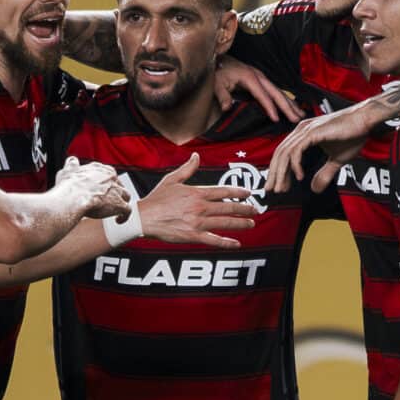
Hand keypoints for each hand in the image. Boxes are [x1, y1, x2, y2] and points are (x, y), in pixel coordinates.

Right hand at [58, 158, 130, 218]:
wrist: (73, 198)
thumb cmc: (70, 186)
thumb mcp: (68, 171)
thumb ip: (72, 165)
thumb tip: (72, 161)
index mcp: (100, 169)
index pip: (108, 174)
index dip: (106, 183)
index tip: (101, 189)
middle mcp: (111, 178)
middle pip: (118, 185)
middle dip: (115, 192)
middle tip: (107, 201)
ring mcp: (117, 191)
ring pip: (126, 196)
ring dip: (122, 203)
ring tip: (115, 211)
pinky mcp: (119, 204)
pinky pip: (127, 211)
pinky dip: (124, 216)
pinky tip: (118, 221)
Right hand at [136, 153, 258, 248]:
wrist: (144, 218)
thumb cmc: (156, 199)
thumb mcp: (172, 179)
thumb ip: (188, 169)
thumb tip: (196, 156)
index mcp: (197, 193)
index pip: (224, 192)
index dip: (238, 192)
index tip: (248, 194)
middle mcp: (200, 207)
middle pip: (229, 207)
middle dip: (245, 209)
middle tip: (255, 210)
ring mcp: (198, 223)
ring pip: (225, 222)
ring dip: (241, 223)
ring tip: (251, 224)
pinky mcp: (193, 236)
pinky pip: (213, 240)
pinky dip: (226, 242)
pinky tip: (236, 243)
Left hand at [213, 55, 303, 124]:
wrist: (219, 59)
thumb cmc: (218, 71)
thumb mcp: (217, 83)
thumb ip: (223, 96)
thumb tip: (227, 108)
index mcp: (250, 78)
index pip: (263, 95)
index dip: (269, 107)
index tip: (276, 119)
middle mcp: (260, 77)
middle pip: (277, 93)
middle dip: (288, 106)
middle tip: (297, 119)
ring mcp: (262, 77)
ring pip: (279, 91)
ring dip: (291, 103)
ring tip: (301, 115)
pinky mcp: (261, 80)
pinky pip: (275, 90)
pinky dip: (285, 99)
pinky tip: (292, 106)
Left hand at [266, 99, 384, 194]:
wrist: (366, 120)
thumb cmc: (353, 135)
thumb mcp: (337, 160)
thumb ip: (324, 173)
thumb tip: (314, 189)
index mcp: (303, 134)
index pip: (284, 154)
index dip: (278, 171)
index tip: (276, 186)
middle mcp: (301, 130)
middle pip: (280, 154)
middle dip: (274, 174)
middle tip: (271, 190)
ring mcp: (306, 129)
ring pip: (285, 153)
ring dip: (282, 173)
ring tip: (281, 188)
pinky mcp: (314, 131)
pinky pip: (297, 150)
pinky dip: (296, 164)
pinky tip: (299, 176)